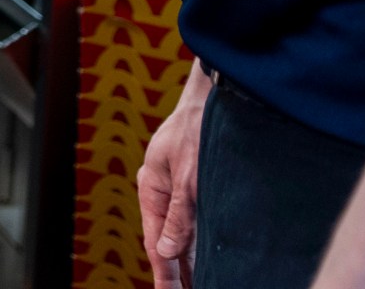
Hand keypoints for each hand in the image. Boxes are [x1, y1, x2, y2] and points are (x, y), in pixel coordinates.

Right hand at [140, 61, 212, 288]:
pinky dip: (199, 241)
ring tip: (197, 284)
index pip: (155, 241)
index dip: (163, 273)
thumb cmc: (198, 127)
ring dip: (190, 259)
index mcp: (151, 188)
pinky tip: (208, 257)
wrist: (214, 95)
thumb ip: (179, 214)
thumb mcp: (189, 173)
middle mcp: (162, 191)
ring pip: (182, 233)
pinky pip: (194, 220)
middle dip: (176, 272)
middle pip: (167, 241)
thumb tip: (169, 251)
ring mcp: (178, 188)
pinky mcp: (194, 184)